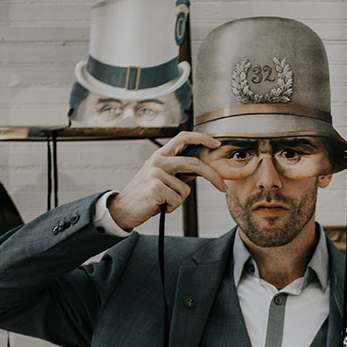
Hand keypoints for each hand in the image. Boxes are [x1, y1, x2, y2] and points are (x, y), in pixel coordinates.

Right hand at [107, 131, 226, 230]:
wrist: (123, 209)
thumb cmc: (146, 195)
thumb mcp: (163, 178)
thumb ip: (180, 171)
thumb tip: (204, 167)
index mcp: (161, 155)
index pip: (183, 137)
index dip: (202, 138)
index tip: (217, 143)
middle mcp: (158, 160)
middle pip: (194, 164)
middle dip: (213, 176)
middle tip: (223, 187)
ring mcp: (156, 172)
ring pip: (185, 189)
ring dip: (178, 200)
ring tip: (163, 201)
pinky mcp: (156, 187)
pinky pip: (177, 199)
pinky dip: (171, 207)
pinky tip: (158, 205)